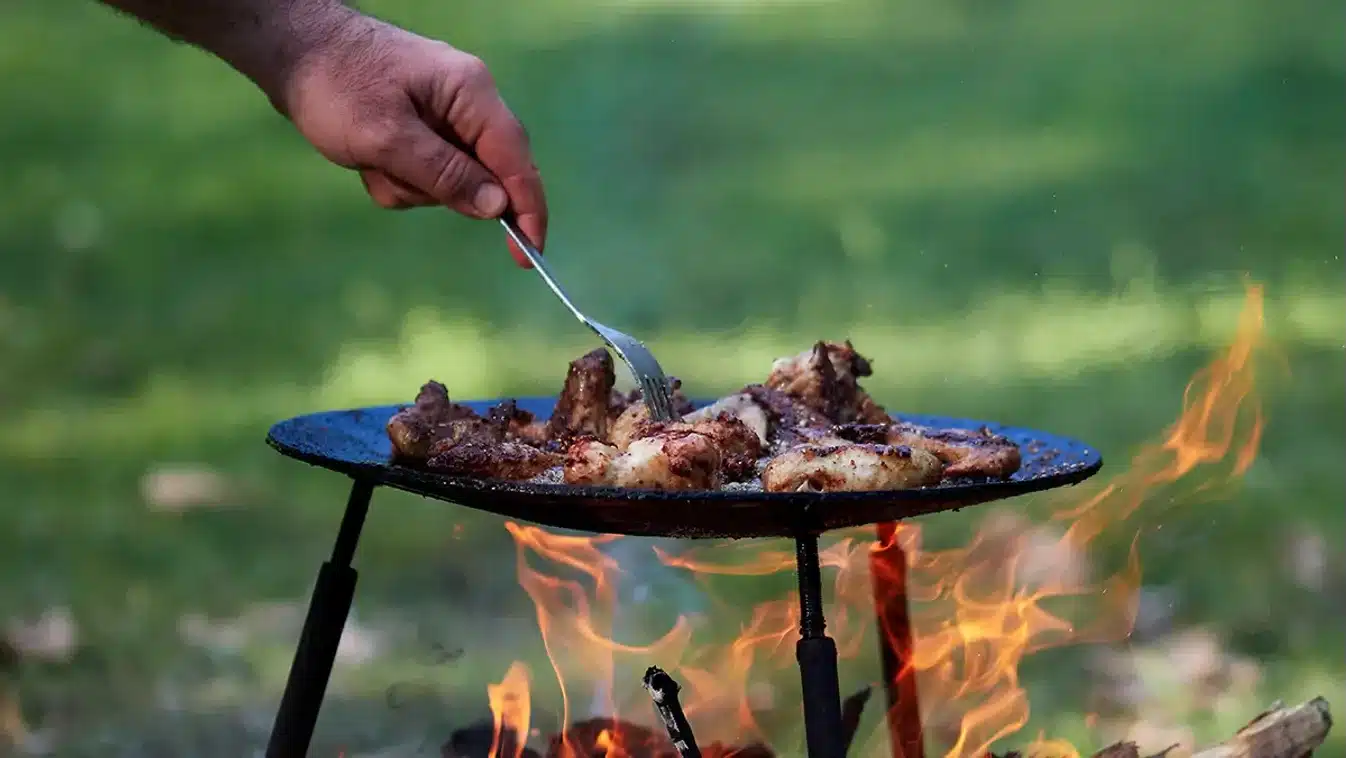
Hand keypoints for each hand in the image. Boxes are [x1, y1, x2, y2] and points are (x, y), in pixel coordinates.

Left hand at [278, 13, 546, 265]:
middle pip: (482, 173)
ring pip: (448, 180)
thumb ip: (445, 174)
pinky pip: (424, 172)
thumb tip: (498, 207)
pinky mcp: (421, 127)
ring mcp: (443, 114)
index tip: (530, 255)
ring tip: (367, 158)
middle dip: (438, 189)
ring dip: (407, 184)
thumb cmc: (335, 83)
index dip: (528, 209)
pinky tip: (364, 158)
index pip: (516, 159)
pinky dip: (395, 176)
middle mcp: (466, 102)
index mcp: (471, 92)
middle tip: (387, 171)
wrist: (290, 49)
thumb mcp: (387, 137)